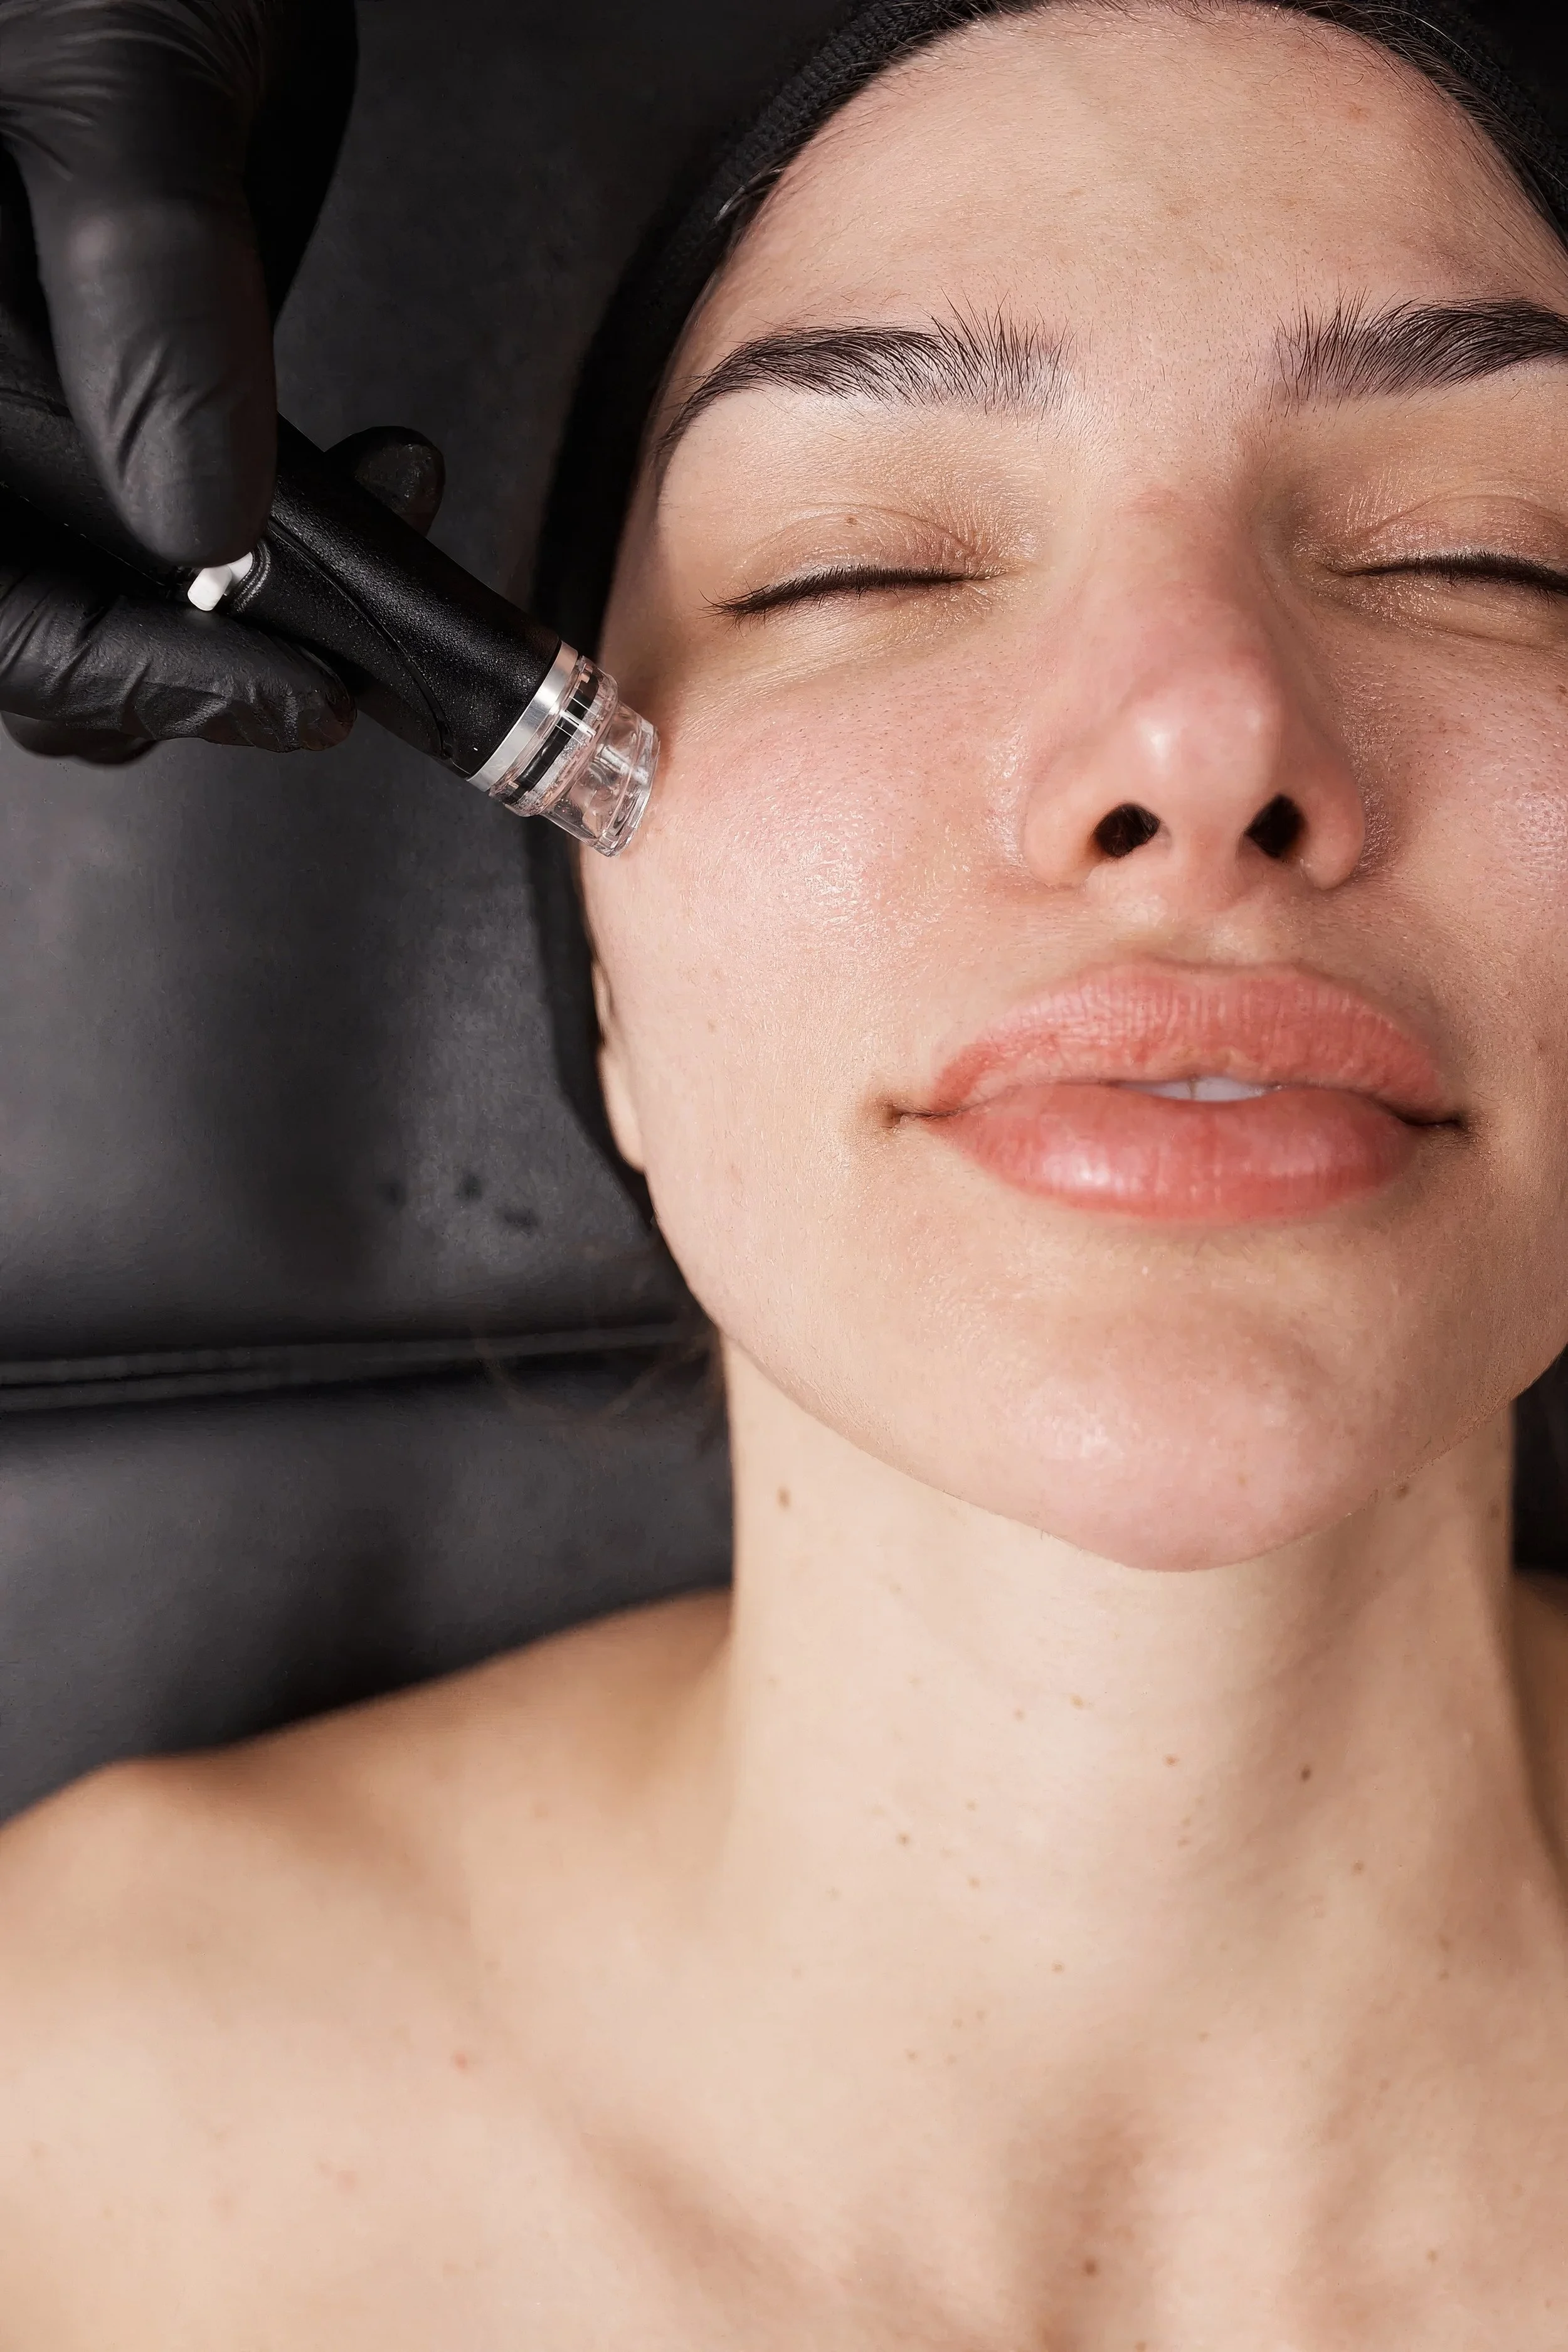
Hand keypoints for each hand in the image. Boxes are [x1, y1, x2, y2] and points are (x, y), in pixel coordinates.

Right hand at [0, 0, 365, 760]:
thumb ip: (147, 289)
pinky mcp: (127, 378)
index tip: (293, 690)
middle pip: (44, 619)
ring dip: (268, 606)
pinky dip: (294, 535)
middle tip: (347, 657)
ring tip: (389, 530)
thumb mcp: (116, 81)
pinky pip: (185, 512)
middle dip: (205, 659)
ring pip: (120, 587)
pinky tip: (384, 481)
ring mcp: (43, 395)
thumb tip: (201, 524)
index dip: (127, 674)